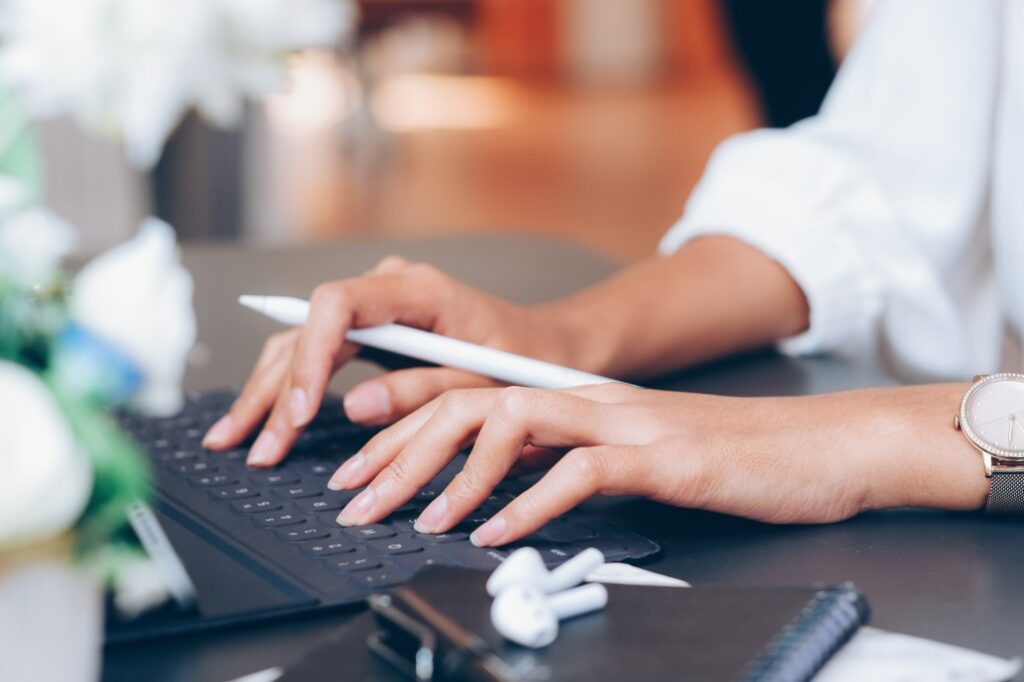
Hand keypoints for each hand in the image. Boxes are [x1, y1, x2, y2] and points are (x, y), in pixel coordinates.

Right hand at [202, 256, 578, 465]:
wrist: (545, 347)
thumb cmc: (524, 360)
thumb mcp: (485, 384)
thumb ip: (424, 392)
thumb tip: (352, 407)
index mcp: (419, 289)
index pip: (339, 304)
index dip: (310, 355)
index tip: (299, 411)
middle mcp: (388, 290)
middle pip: (309, 328)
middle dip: (277, 390)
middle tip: (256, 448)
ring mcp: (375, 307)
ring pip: (303, 341)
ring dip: (269, 392)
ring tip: (235, 441)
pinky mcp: (370, 331)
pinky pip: (317, 354)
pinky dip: (289, 389)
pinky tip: (263, 420)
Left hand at [326, 383, 988, 545]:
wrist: (822, 446)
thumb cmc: (730, 460)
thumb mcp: (633, 460)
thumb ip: (570, 465)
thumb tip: (506, 493)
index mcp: (577, 404)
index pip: (471, 401)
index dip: (405, 434)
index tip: (360, 473)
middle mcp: (591, 404)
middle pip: (472, 406)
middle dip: (401, 453)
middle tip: (355, 501)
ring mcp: (626, 425)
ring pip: (514, 426)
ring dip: (454, 476)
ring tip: (413, 519)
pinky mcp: (664, 458)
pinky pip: (581, 471)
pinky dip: (531, 501)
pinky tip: (498, 531)